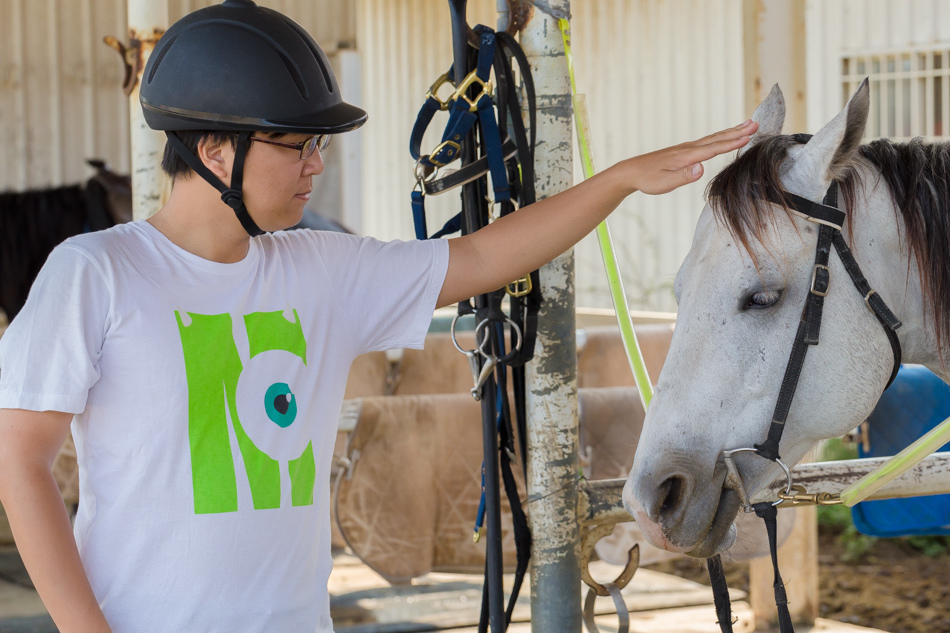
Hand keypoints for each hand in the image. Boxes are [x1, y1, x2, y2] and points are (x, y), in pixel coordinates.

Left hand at [626, 120, 757, 194]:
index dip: (732, 143)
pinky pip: (707, 141)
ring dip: (731, 131)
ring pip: (713, 137)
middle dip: (737, 132)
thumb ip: (683, 176)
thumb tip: (701, 168)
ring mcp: (686, 148)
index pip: (713, 149)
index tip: (749, 137)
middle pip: (717, 138)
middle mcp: (688, 149)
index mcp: (686, 157)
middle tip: (757, 123)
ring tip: (748, 124)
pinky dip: (720, 136)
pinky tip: (725, 136)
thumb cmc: (648, 180)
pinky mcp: (684, 150)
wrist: (631, 171)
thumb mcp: (664, 183)